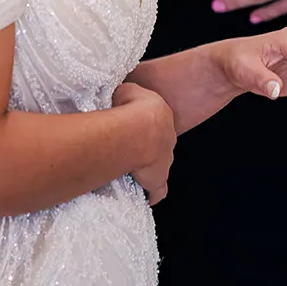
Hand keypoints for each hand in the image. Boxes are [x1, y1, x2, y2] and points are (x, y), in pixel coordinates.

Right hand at [112, 81, 175, 204]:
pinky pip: (158, 191)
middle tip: (132, 151)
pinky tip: (145, 196)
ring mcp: (164, 161)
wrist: (140, 128)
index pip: (157, 124)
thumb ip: (126, 93)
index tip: (135, 132)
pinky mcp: (157, 180)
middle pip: (159, 146)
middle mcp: (167, 140)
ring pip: (159, 167)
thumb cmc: (133, 107)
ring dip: (148, 169)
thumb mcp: (127, 90)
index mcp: (162, 117)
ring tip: (133, 172)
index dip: (146, 129)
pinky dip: (152, 194)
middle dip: (148, 149)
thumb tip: (119, 94)